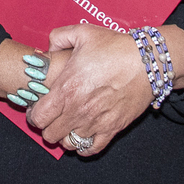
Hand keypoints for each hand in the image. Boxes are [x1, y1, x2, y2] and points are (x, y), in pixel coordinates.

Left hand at [26, 24, 152, 156]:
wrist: (148, 62)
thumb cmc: (116, 47)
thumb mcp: (84, 33)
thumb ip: (59, 37)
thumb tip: (48, 49)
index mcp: (66, 88)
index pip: (38, 117)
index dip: (34, 114)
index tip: (39, 108)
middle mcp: (78, 110)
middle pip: (50, 134)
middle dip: (47, 126)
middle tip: (54, 116)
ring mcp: (95, 122)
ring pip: (68, 144)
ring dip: (65, 136)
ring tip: (68, 124)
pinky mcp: (112, 129)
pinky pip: (90, 149)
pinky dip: (83, 147)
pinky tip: (83, 135)